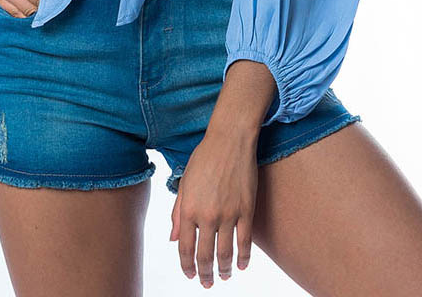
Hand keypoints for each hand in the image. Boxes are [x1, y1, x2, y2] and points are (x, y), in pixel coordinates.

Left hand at [169, 128, 257, 285]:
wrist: (229, 140)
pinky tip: (242, 265)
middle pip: (205, 256)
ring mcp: (229, 214)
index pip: (186, 248)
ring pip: (226, 254)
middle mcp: (207, 215)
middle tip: (207, 283)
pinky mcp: (247, 210)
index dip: (187, 266)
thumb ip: (178, 213)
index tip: (189, 275)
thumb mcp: (184, 183)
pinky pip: (245, 242)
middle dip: (205, 274)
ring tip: (224, 276)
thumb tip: (174, 239)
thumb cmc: (204, 158)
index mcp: (188, 209)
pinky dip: (244, 258)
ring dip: (224, 270)